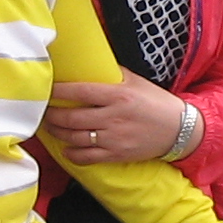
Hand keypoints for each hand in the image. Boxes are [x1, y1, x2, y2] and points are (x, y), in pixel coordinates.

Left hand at [45, 71, 187, 164]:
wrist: (179, 129)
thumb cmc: (156, 102)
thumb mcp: (136, 81)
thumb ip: (112, 74)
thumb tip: (89, 64)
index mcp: (118, 96)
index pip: (80, 91)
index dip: (58, 91)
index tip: (47, 89)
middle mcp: (113, 117)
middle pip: (71, 118)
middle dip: (51, 115)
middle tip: (43, 111)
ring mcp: (114, 139)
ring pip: (75, 138)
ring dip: (57, 133)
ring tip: (49, 126)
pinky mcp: (116, 155)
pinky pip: (86, 157)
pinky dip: (71, 154)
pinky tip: (66, 148)